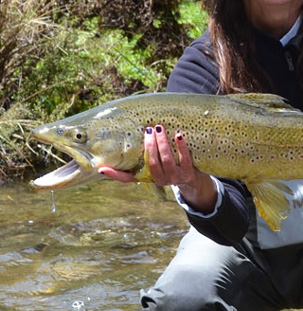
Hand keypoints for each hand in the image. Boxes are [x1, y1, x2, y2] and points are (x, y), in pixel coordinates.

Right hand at [99, 125, 216, 211]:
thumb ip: (133, 164)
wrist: (192, 181)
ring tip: (159, 129)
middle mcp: (160, 180)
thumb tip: (104, 163)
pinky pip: (185, 159)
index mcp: (147, 178)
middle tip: (148, 130)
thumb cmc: (166, 170)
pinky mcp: (189, 173)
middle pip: (152, 163)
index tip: (102, 167)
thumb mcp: (149, 169)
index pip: (128, 178)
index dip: (115, 175)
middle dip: (150, 146)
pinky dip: (181, 146)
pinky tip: (178, 135)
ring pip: (167, 160)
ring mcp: (175, 178)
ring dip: (163, 143)